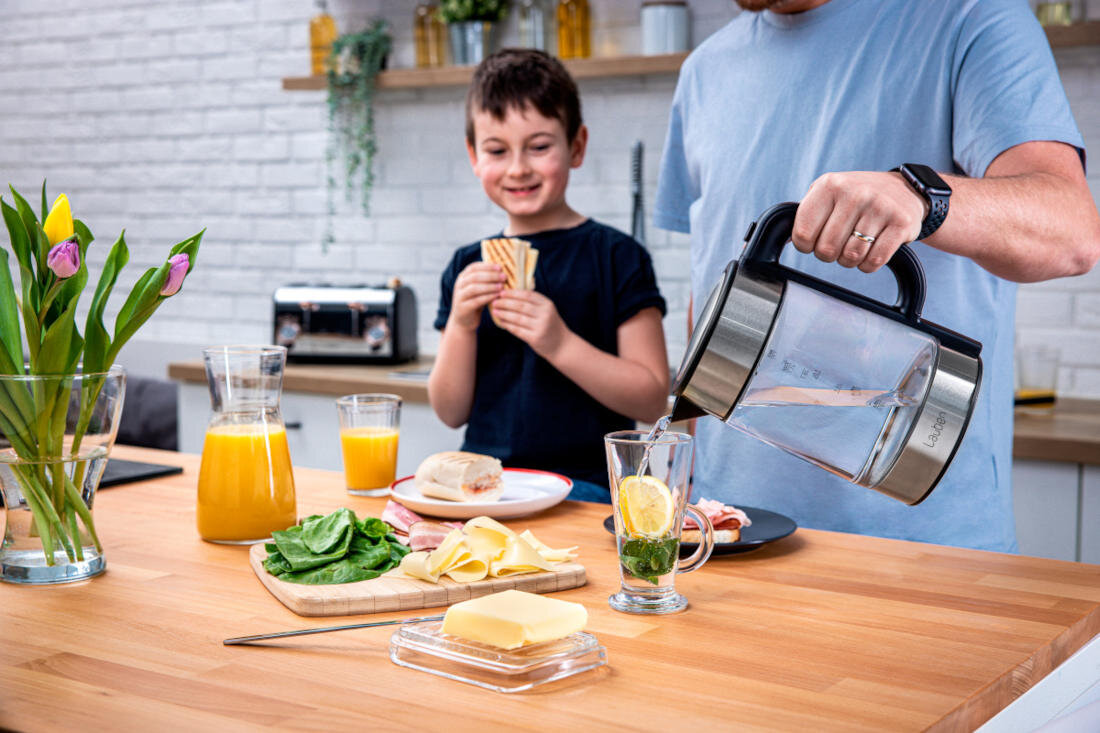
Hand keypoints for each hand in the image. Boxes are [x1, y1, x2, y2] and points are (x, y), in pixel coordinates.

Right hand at [448, 262, 503, 330]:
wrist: (464, 321)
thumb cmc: (475, 302)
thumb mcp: (479, 289)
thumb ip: (486, 280)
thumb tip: (502, 270)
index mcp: (462, 277)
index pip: (473, 267)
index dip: (487, 266)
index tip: (500, 267)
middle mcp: (459, 285)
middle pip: (474, 276)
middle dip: (491, 275)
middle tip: (504, 277)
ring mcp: (459, 297)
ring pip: (474, 288)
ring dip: (490, 286)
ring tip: (502, 286)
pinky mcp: (463, 308)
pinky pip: (476, 301)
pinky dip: (488, 297)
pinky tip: (497, 296)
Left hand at [489, 289, 569, 358]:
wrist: (561, 345)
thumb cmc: (550, 325)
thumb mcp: (547, 310)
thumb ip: (533, 302)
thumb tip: (511, 294)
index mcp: (547, 304)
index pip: (527, 295)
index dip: (513, 293)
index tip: (501, 292)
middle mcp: (545, 314)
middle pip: (521, 306)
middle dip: (505, 303)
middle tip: (495, 301)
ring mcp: (540, 327)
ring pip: (517, 318)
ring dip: (504, 314)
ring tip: (495, 311)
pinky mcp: (535, 338)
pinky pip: (517, 330)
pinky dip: (508, 325)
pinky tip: (501, 322)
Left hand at [792, 171, 926, 272]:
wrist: (904, 189)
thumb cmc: (856, 197)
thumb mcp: (828, 192)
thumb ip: (807, 212)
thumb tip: (784, 238)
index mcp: (830, 185)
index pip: (802, 233)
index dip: (806, 246)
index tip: (814, 242)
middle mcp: (854, 193)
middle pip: (826, 249)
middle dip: (829, 255)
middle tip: (838, 245)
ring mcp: (880, 207)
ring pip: (850, 257)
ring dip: (849, 261)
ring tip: (855, 247)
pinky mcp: (901, 223)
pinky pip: (874, 261)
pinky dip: (868, 265)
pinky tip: (871, 252)